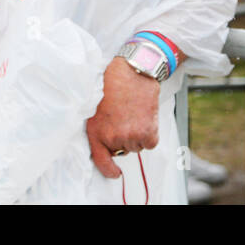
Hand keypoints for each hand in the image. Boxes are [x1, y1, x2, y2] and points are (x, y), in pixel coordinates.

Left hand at [86, 57, 160, 178]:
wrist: (132, 71)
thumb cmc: (112, 84)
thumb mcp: (94, 106)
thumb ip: (98, 128)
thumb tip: (105, 146)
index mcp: (96, 132)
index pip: (101, 160)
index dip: (109, 170)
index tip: (115, 173)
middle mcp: (113, 138)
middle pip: (123, 150)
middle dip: (124, 137)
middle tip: (124, 117)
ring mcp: (131, 137)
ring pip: (137, 146)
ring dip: (138, 134)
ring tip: (133, 113)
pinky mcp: (147, 133)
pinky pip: (150, 143)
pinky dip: (150, 133)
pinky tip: (145, 116)